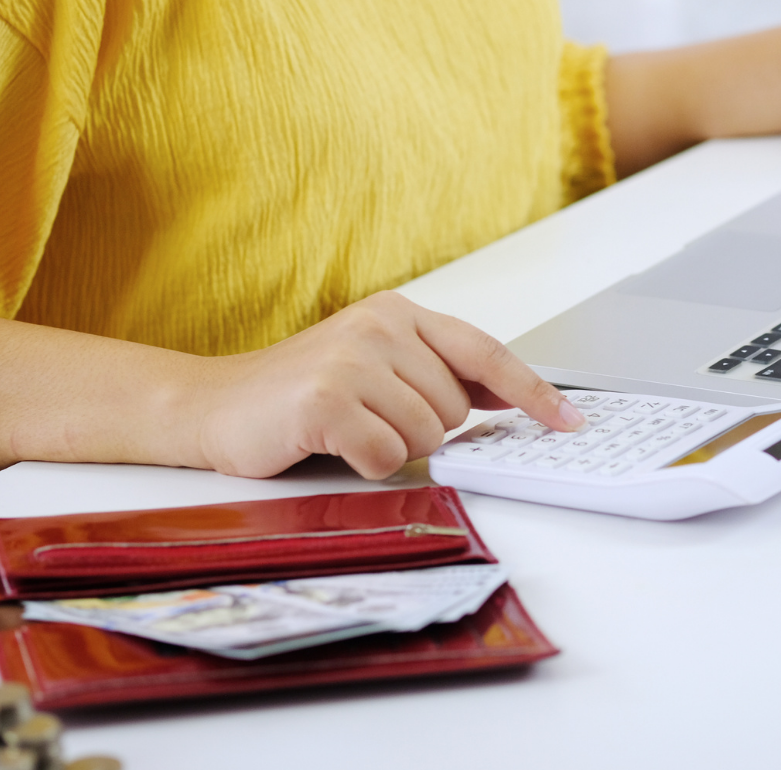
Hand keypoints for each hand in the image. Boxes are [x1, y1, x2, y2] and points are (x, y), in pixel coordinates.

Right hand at [188, 291, 585, 479]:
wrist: (212, 405)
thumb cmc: (299, 394)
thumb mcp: (374, 366)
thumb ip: (436, 374)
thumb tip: (509, 397)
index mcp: (396, 314)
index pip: (484, 351)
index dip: (532, 390)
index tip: (569, 421)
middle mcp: (378, 327)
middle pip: (455, 409)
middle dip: (422, 431)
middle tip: (370, 421)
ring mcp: (351, 361)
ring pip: (427, 437)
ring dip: (392, 449)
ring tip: (348, 430)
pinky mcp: (327, 401)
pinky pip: (388, 458)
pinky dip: (366, 466)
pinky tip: (331, 445)